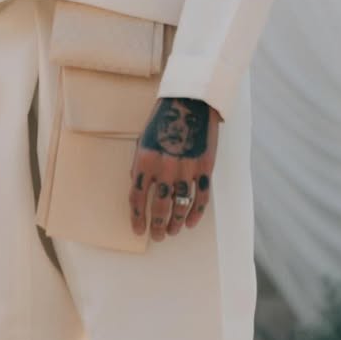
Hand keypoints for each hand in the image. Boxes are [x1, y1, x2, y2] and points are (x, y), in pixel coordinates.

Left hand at [128, 97, 218, 242]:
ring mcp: (186, 169)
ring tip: (172, 231)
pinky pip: (200, 198)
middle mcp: (164, 168)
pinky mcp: (204, 168)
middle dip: (157, 226)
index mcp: (145, 160)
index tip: (139, 230)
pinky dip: (196, 214)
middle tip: (157, 236)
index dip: (137, 217)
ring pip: (180, 206)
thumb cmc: (163, 121)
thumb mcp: (143, 140)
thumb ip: (139, 164)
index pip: (137, 197)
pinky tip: (189, 222)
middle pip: (159, 207)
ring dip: (176, 223)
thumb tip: (136, 184)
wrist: (190, 102)